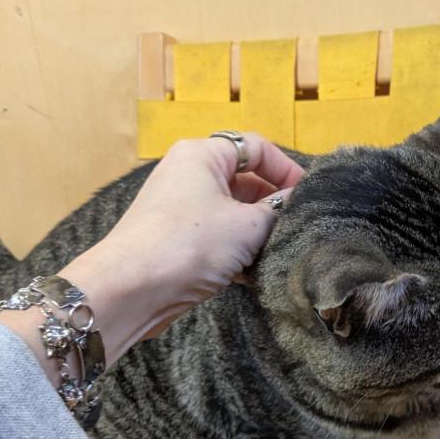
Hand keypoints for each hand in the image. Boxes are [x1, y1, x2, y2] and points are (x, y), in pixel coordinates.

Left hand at [0, 133, 303, 380]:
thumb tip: (300, 203)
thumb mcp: (247, 226)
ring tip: (280, 254)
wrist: (129, 290)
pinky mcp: (177, 241)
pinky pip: (218, 238)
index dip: (287, 170)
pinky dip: (238, 252)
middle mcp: (189, 174)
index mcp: (203, 155)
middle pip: (246, 181)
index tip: (310, 198)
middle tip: (299, 230)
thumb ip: (280, 211)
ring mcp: (181, 209)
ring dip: (258, 234)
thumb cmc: (189, 244)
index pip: (257, 148)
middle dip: (274, 206)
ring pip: (234, 214)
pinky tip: (255, 275)